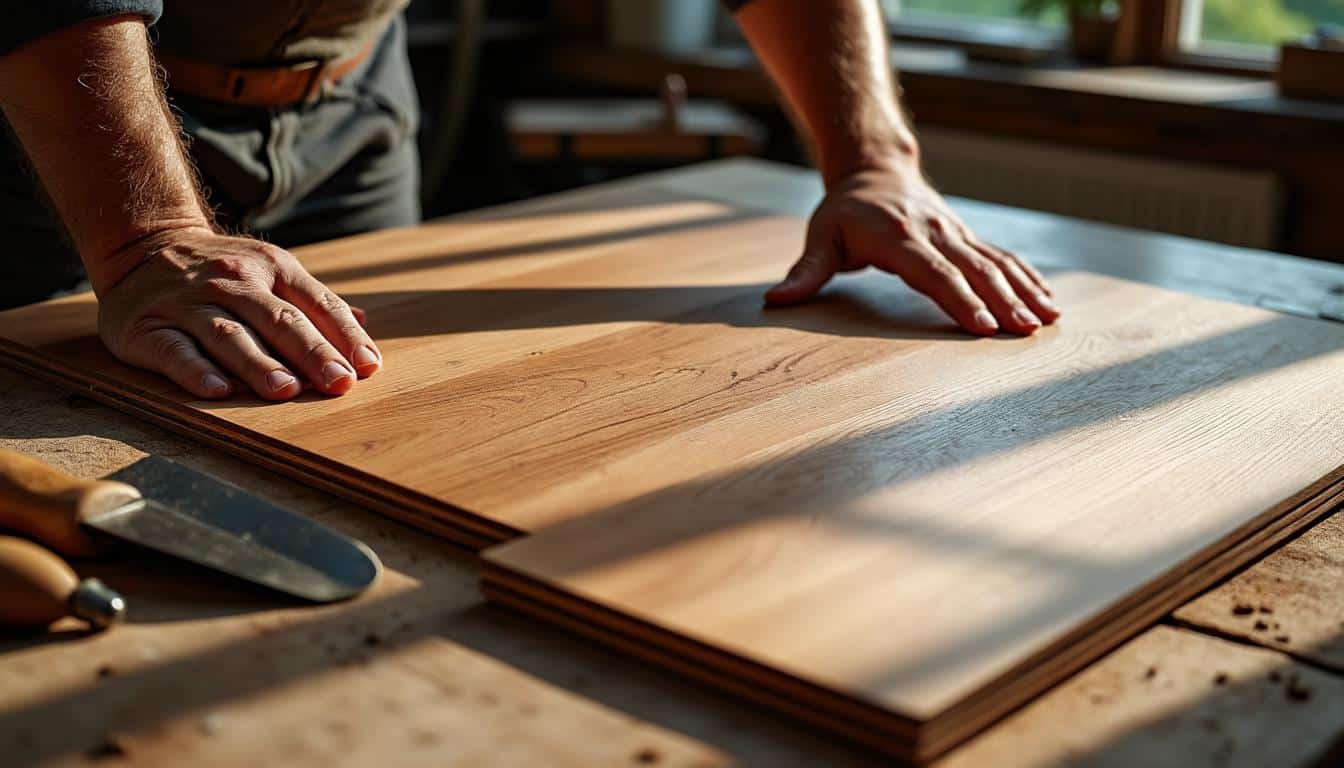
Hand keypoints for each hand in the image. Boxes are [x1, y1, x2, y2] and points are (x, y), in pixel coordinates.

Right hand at [96, 227, 380, 399]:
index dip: (344, 336)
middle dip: (312, 353)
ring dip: (259, 364)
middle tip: (339, 383)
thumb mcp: (271, 272)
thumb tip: (365, 329)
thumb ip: (314, 303)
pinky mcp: (146, 327)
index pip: (317, 303)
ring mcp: (188, 302)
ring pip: (229, 335)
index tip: (367, 368)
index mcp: (272, 268)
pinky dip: (195, 370)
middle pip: (279, 320)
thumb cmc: (223, 272)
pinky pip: (174, 350)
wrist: (141, 244)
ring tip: (285, 390)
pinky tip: (217, 390)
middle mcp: (232, 282)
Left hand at [765, 167, 1058, 334]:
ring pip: (995, 262)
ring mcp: (955, 233)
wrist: (873, 168)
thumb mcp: (819, 237)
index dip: (957, 298)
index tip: (981, 326)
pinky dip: (1027, 277)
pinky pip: (1002, 256)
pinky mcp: (967, 236)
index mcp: (898, 237)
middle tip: (1026, 330)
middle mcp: (934, 233)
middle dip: (1002, 301)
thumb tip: (777, 299)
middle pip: (973, 269)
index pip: (933, 272)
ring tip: (1048, 319)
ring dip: (1023, 291)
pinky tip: (1049, 301)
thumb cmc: (843, 212)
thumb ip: (806, 271)